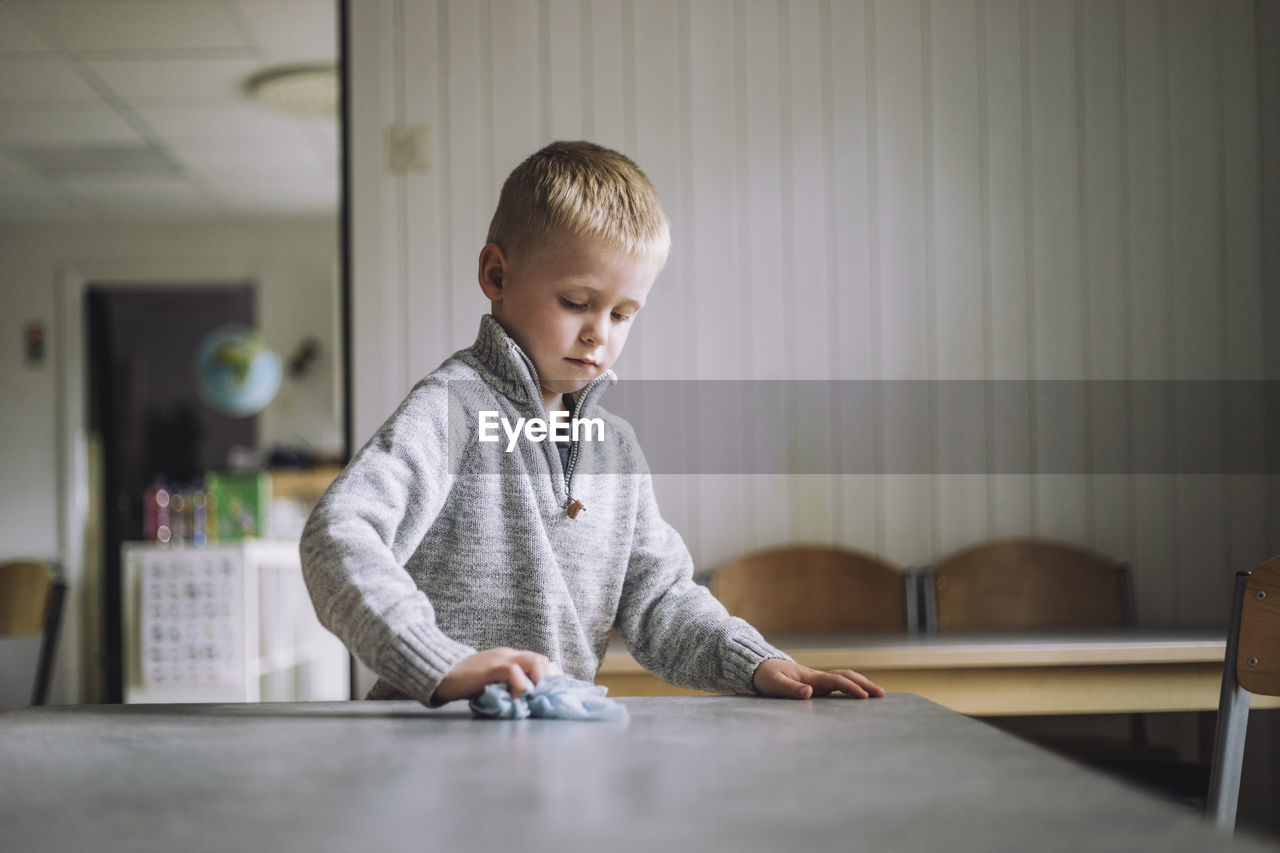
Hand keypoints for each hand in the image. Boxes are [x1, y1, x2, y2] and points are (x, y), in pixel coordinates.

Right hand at [433, 647, 549, 702]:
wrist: (440, 673)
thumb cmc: (463, 681)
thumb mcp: (489, 680)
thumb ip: (504, 685)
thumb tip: (522, 703)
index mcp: (508, 657)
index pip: (538, 661)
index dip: (544, 679)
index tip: (541, 696)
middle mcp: (508, 655)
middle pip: (540, 659)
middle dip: (544, 681)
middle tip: (536, 699)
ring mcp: (500, 659)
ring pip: (534, 661)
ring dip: (537, 682)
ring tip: (528, 698)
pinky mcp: (491, 668)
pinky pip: (514, 671)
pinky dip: (520, 686)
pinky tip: (514, 698)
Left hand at [752, 658, 884, 699]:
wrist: (760, 667)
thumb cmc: (766, 677)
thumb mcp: (774, 684)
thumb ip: (790, 689)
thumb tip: (809, 693)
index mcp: (811, 677)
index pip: (836, 680)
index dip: (851, 688)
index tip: (865, 697)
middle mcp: (818, 677)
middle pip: (846, 676)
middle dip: (864, 684)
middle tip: (882, 694)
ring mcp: (818, 680)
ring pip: (844, 679)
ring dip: (861, 684)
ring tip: (878, 694)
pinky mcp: (815, 685)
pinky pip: (838, 685)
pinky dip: (852, 688)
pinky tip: (859, 696)